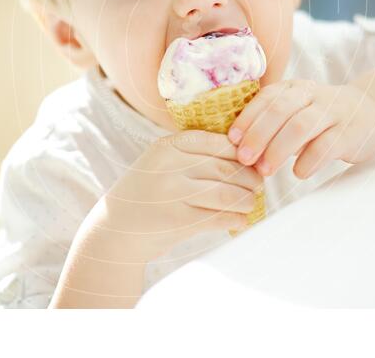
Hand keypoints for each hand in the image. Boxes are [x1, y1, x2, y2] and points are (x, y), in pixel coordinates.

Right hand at [102, 130, 262, 261]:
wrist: (115, 231)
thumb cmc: (148, 195)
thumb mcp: (162, 164)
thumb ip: (194, 156)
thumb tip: (246, 157)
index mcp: (168, 145)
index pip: (219, 143)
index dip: (242, 154)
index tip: (253, 163)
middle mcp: (170, 165)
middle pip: (225, 167)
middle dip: (249, 178)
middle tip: (259, 186)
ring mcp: (172, 192)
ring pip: (226, 192)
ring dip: (247, 200)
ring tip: (251, 204)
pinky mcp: (177, 220)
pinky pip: (218, 217)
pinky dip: (236, 219)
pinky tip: (241, 221)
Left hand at [227, 79, 374, 178]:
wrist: (374, 109)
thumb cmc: (324, 116)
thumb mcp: (298, 109)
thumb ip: (273, 122)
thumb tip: (239, 148)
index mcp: (294, 89)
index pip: (266, 98)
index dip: (247, 119)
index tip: (232, 140)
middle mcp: (312, 96)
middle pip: (280, 111)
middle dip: (258, 135)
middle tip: (244, 159)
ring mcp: (333, 112)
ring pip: (301, 126)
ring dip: (278, 149)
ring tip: (265, 170)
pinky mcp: (350, 132)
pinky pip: (326, 145)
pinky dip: (309, 161)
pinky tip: (298, 173)